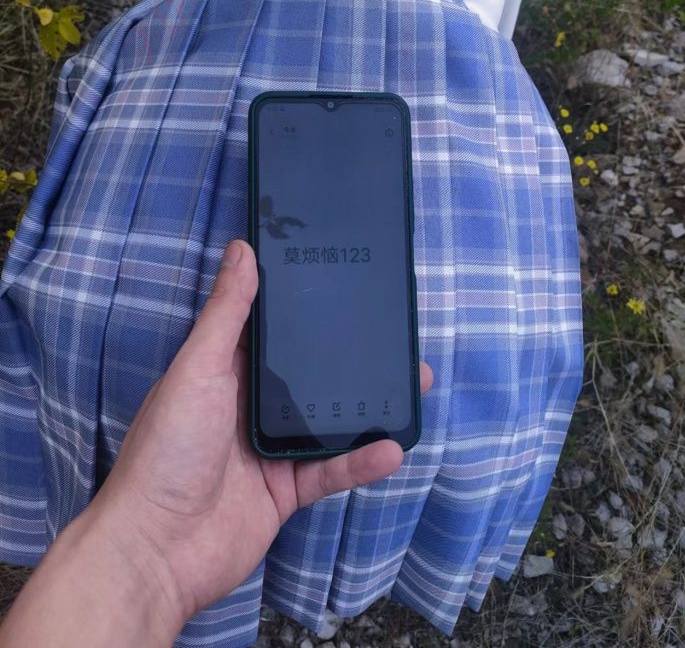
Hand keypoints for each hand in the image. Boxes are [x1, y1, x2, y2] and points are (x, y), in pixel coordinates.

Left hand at [87, 239, 433, 628]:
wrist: (156, 550)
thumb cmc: (167, 449)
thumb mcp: (197, 370)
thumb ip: (225, 314)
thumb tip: (242, 248)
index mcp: (224, 371)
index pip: (272, 331)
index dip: (305, 308)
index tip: (345, 282)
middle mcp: (249, 405)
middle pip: (310, 374)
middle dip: (350, 357)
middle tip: (394, 337)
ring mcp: (270, 449)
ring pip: (329, 420)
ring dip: (368, 405)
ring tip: (413, 383)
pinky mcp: (287, 490)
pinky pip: (331, 470)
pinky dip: (361, 461)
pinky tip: (393, 447)